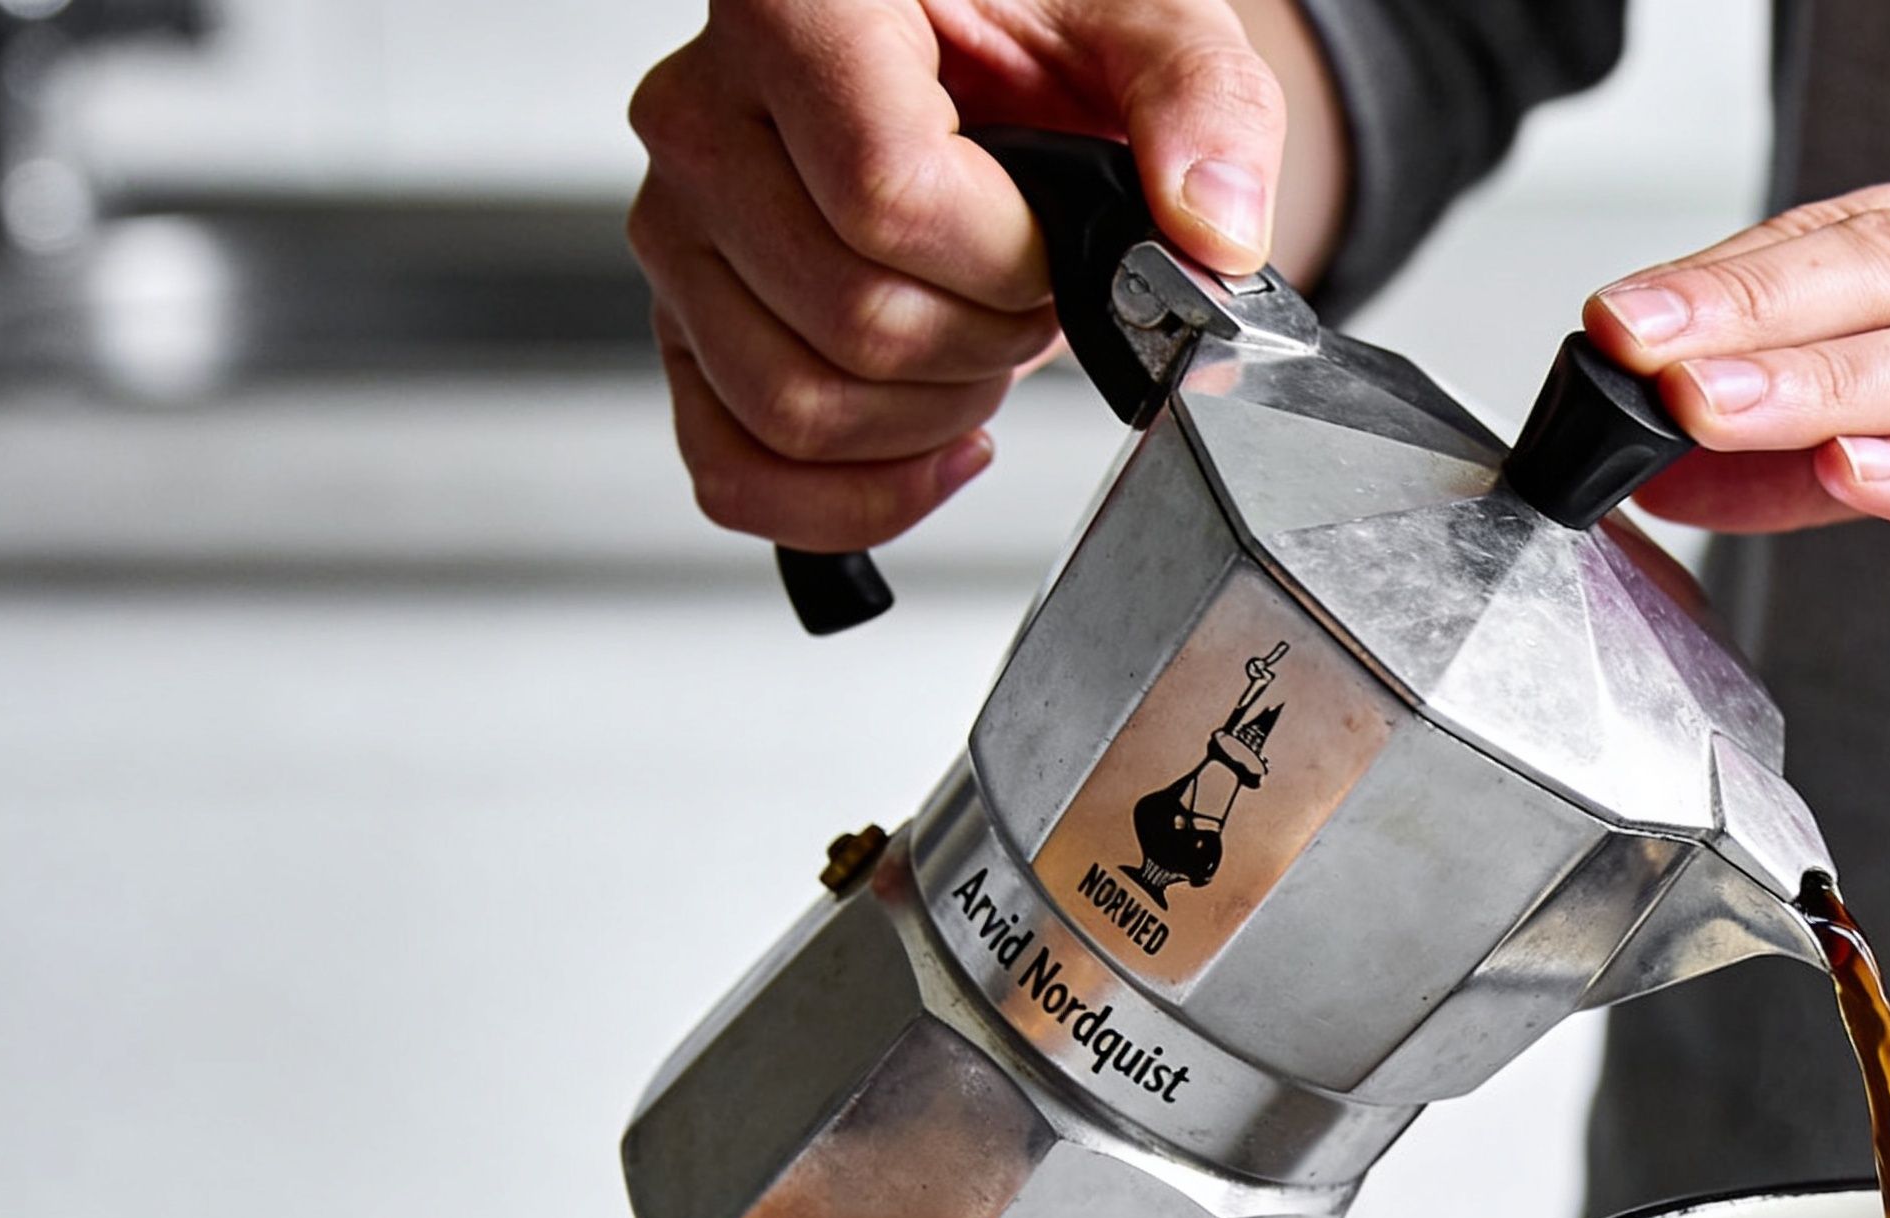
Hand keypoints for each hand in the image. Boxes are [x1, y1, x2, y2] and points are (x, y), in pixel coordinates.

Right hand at [627, 0, 1296, 550]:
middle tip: (1036, 292)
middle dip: (991, 339)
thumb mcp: (1140, 25)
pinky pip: (738, 471)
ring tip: (982, 335)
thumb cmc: (1026, 29)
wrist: (962, 54)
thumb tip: (1211, 231)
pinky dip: (854, 497)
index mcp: (799, 8)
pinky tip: (935, 443)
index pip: (888, 196)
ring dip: (933, 415)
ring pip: (798, 406)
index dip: (1010, 261)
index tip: (1059, 244)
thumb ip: (1202, 104)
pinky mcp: (682, 323)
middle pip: (853, 316)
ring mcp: (678, 227)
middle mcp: (706, 114)